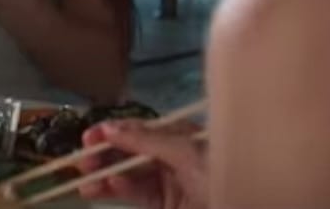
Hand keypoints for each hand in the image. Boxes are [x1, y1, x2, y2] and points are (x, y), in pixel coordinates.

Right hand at [78, 119, 208, 208]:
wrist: (247, 201)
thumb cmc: (221, 176)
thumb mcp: (188, 153)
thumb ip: (148, 140)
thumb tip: (110, 128)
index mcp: (182, 136)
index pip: (140, 128)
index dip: (113, 131)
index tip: (89, 137)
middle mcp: (171, 155)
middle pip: (128, 150)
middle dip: (104, 154)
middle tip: (83, 162)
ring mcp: (166, 181)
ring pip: (126, 174)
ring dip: (102, 176)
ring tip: (84, 182)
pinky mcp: (162, 203)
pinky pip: (132, 193)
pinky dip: (115, 191)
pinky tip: (102, 189)